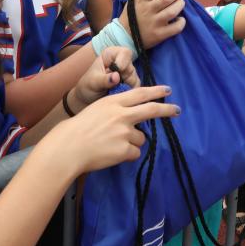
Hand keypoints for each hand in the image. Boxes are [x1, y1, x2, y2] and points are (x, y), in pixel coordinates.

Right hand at [54, 84, 179, 173]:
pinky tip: (112, 154)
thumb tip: (132, 116)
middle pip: (151, 110)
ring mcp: (124, 132)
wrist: (67, 148)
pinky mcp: (124, 149)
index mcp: (113, 102)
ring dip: (132, 142)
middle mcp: (121, 115)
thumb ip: (114, 110)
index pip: (140, 93)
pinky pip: (135, 152)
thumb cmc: (76, 129)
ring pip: (141, 137)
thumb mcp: (96, 110)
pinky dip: (127, 155)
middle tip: (177, 110)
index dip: (155, 91)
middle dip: (166, 109)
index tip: (167, 90)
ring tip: (113, 145)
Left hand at [72, 46, 138, 106]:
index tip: (117, 73)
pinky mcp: (131, 84)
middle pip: (132, 68)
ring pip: (135, 80)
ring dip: (126, 88)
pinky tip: (118, 96)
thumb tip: (117, 76)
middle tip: (113, 88)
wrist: (87, 99)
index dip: (123, 62)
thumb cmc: (88, 86)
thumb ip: (104, 79)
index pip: (125, 53)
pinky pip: (136, 89)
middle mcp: (122, 62)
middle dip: (124, 80)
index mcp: (111, 55)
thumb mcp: (93, 82)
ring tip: (113, 93)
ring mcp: (127, 73)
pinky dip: (129, 94)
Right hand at [118, 0, 185, 48]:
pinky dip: (181, 22)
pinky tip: (179, 19)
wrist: (125, 36)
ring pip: (173, 11)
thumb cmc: (133, 14)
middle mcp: (147, 10)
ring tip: (179, 3)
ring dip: (180, 4)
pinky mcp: (159, 35)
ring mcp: (154, 23)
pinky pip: (176, 27)